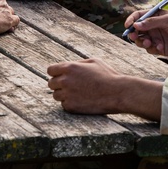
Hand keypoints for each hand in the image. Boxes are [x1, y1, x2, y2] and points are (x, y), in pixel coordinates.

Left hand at [46, 59, 161, 118]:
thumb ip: (78, 63)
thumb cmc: (107, 76)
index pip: (50, 70)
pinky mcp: (71, 107)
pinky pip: (64, 105)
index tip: (61, 76)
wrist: (117, 93)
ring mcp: (67, 94)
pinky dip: (70, 104)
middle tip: (70, 86)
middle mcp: (65, 80)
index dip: (56, 73)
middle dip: (58, 84)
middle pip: (51, 83)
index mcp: (69, 67)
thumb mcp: (94, 62)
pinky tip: (81, 101)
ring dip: (63, 95)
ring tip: (77, 94)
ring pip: (56, 95)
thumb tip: (68, 66)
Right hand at [124, 9, 167, 56]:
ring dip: (141, 42)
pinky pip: (150, 49)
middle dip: (133, 33)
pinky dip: (153, 48)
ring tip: (148, 43)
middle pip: (137, 30)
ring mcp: (156, 38)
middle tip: (133, 36)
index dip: (132, 20)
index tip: (128, 25)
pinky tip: (161, 47)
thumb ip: (152, 22)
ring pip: (141, 41)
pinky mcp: (160, 48)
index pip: (139, 16)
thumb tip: (136, 25)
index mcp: (155, 16)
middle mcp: (154, 27)